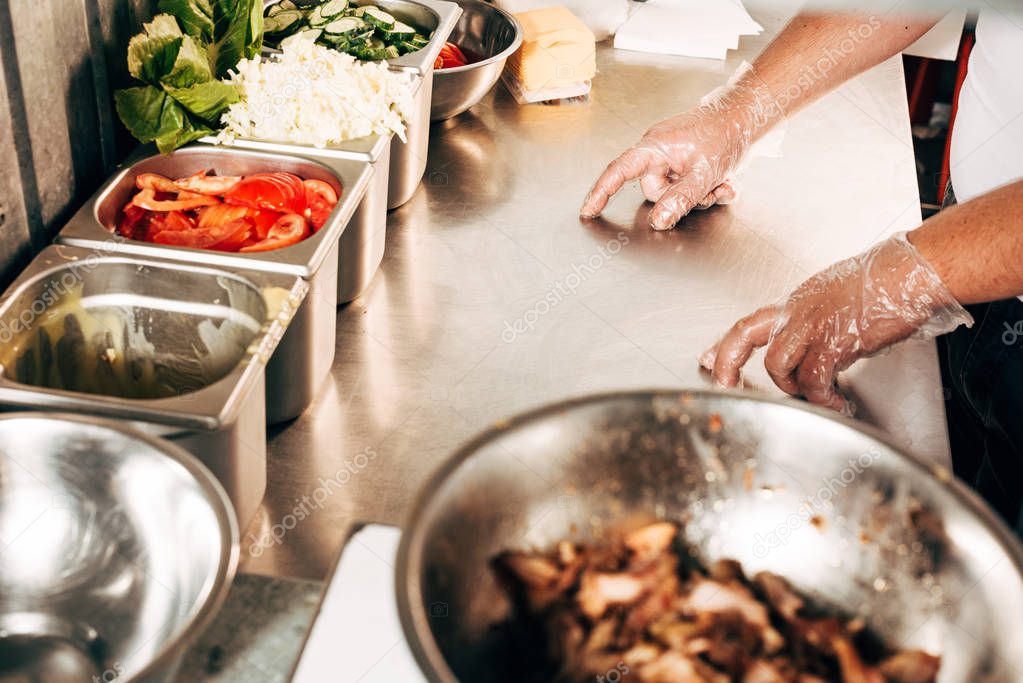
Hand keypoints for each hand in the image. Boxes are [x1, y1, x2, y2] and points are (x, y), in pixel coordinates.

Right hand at [579, 64, 775, 229]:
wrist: (749, 115)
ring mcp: (673, 157)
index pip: (619, 171)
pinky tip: (724, 183)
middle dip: (681, 198)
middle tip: (707, 192)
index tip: (588, 210)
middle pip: (654, 190)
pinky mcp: (685, 162)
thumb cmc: (726, 132)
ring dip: (699, 195)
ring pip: (673, 192)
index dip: (601, 191)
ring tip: (721, 185)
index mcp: (655, 146)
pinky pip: (686, 186)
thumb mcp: (703, 173)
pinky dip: (705, 189)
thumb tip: (657, 221)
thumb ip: (679, 200)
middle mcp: (659, 151)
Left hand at [699, 233, 972, 413]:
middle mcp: (799, 310)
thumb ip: (823, 324)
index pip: (752, 322)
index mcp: (799, 301)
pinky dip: (823, 398)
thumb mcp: (840, 299)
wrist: (913, 270)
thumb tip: (824, 350)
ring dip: (792, 386)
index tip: (710, 360)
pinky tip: (837, 403)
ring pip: (777, 364)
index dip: (726, 344)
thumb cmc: (888, 281)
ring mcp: (814, 324)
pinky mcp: (835, 339)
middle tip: (723, 384)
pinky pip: (815, 379)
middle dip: (726, 361)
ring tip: (816, 395)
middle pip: (745, 333)